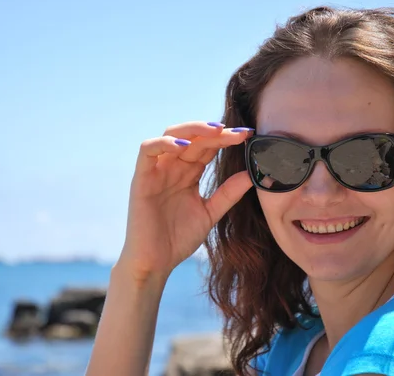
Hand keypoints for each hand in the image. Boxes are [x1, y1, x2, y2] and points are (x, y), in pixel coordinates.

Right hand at [117, 122, 253, 282]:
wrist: (154, 263)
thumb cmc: (177, 239)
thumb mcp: (210, 213)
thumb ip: (228, 194)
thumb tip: (252, 175)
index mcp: (188, 173)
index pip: (208, 147)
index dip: (227, 139)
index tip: (249, 136)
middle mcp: (172, 167)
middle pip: (193, 137)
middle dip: (216, 132)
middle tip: (239, 133)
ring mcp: (156, 171)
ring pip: (170, 135)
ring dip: (192, 129)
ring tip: (215, 132)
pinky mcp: (140, 179)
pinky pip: (147, 151)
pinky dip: (164, 144)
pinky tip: (183, 147)